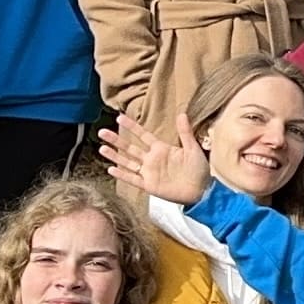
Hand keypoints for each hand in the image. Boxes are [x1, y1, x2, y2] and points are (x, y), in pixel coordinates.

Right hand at [98, 104, 213, 205]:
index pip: (142, 135)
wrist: (202, 190)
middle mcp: (152, 159)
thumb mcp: (192, 148)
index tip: (119, 117)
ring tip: (101, 148)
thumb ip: (185, 132)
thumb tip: (182, 113)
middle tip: (101, 131)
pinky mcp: (149, 185)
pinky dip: (122, 174)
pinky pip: (133, 179)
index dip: (131, 126)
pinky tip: (111, 169)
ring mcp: (149, 172)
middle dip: (116, 140)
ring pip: (127, 162)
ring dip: (114, 156)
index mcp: (161, 149)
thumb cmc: (199, 169)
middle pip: (129, 147)